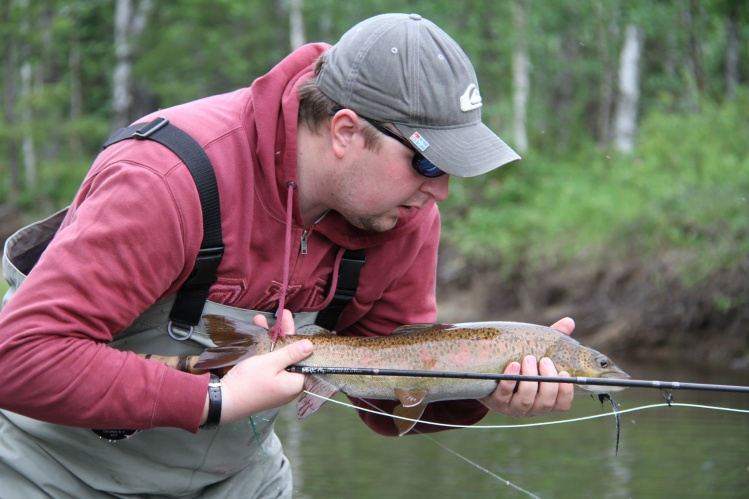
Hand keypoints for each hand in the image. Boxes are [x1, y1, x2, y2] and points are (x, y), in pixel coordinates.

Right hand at [208, 310, 312, 424]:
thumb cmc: (249, 382)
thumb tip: (310, 346)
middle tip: (282, 315)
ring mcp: (276, 385)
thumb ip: (291, 353)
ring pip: (277, 357)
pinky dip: (264, 350)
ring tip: (261, 320)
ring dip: (271, 339)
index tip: (296, 325)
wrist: (223, 400)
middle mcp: (288, 385)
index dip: (300, 340)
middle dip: (284, 334)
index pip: (304, 359)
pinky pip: (269, 364)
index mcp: (295, 383)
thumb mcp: (271, 363)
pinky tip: (258, 335)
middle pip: (290, 355)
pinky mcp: (265, 384)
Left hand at [479, 317, 574, 416]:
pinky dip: (509, 382)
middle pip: (546, 403)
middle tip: (544, 360)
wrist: (489, 373)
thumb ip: (553, 341)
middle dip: (547, 382)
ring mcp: (513, 407)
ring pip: (526, 401)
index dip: (566, 392)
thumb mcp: (537, 353)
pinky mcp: (496, 403)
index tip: (564, 373)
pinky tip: (513, 366)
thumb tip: (569, 321)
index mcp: (545, 399)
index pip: (562, 404)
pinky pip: (504, 395)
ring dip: (529, 379)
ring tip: (528, 359)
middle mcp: (532, 408)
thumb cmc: (520, 364)